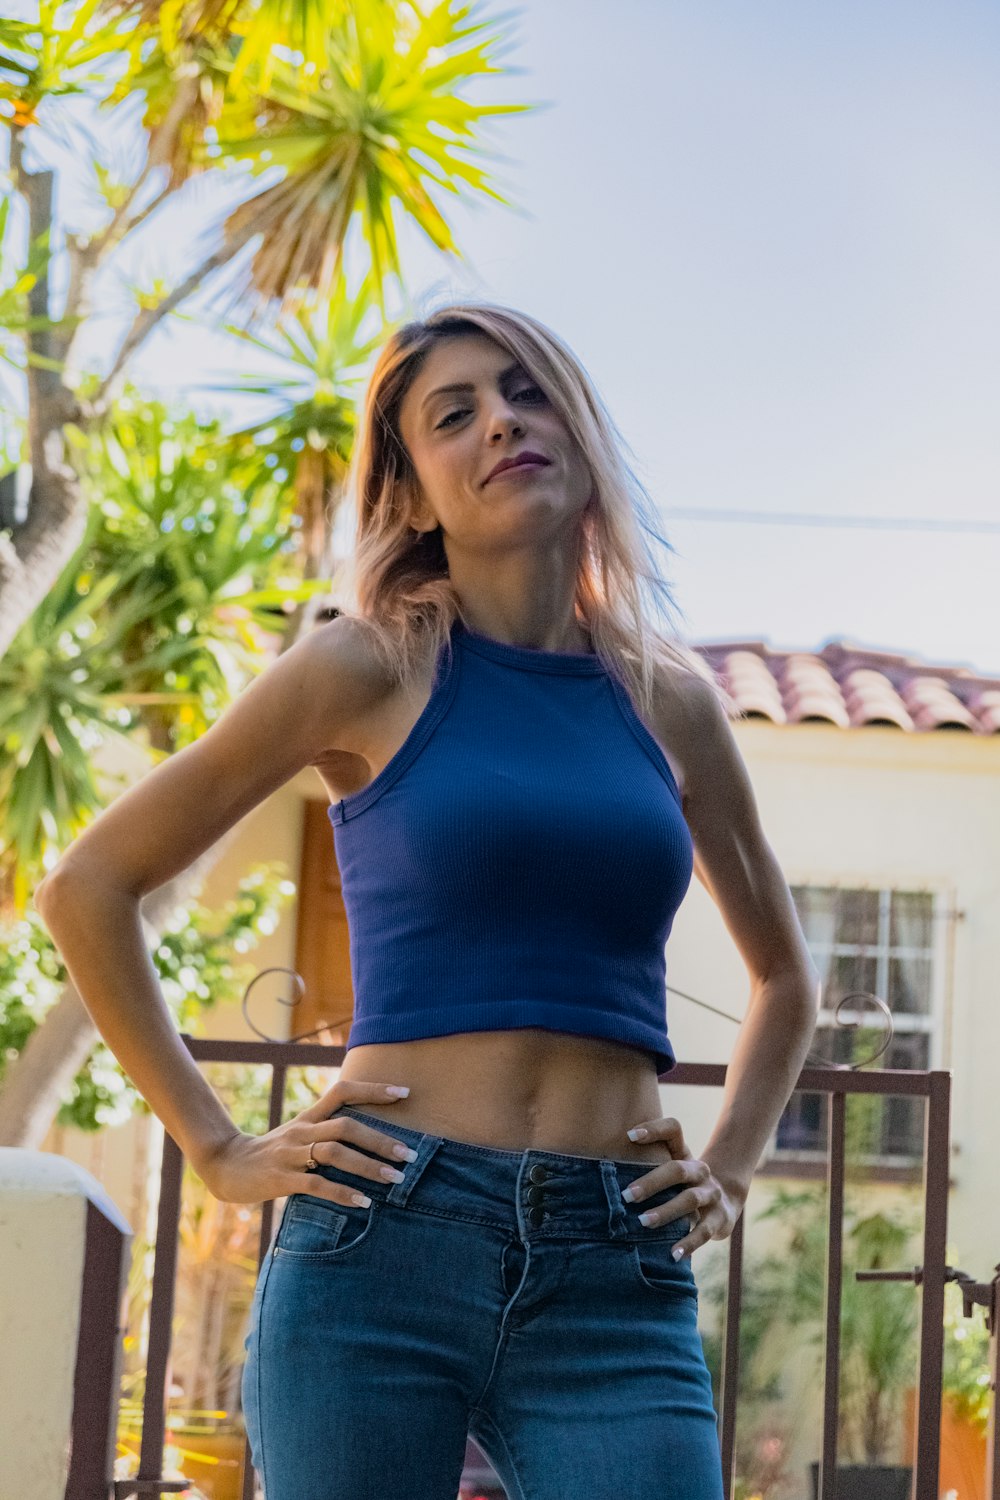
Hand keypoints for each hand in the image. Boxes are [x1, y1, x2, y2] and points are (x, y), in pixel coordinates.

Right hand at [196, 1078, 414, 1205]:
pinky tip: (363, 1202)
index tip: (404, 1092)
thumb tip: (370, 1137)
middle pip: (346, 1125)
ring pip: (335, 1153)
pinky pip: (316, 1185)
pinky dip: (342, 1192)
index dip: (373, 1089)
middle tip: (410, 1154)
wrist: (226, 1166)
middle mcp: (303, 1130)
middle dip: (381, 1139)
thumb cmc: (272, 1153)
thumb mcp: (298, 1134)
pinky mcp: (281, 1178)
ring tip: (395, 1179)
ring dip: (368, 1166)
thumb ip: (327, 1132)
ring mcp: (291, 1153)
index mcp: (309, 1117)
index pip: (342, 1091)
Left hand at [622, 1114, 745, 1260]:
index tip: (629, 1135)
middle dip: (651, 1182)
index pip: (673, 1129)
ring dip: (665, 1211)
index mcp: (684, 1153)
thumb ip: (645, 1163)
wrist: (725, 1201)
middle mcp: (699, 1170)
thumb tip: (599, 1167)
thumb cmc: (683, 1184)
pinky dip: (688, 1244)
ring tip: (643, 1222)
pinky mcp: (719, 1218)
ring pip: (689, 1200)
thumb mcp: (670, 1168)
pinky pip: (704, 1231)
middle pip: (677, 1169)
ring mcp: (711, 1194)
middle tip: (626, 1195)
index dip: (654, 1128)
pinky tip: (672, 1254)